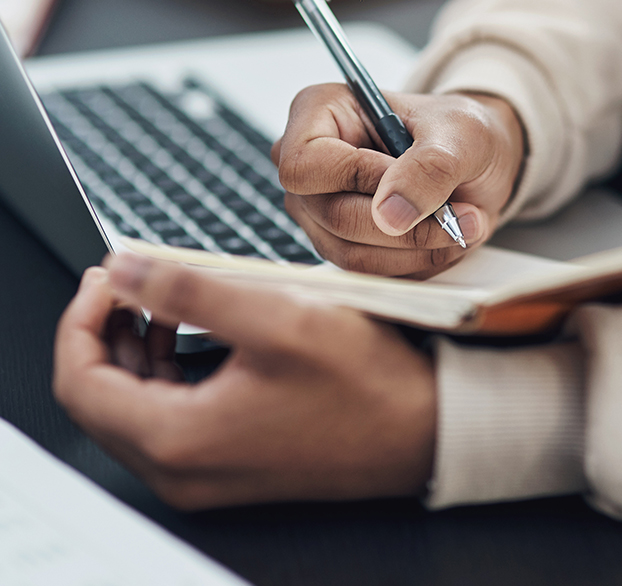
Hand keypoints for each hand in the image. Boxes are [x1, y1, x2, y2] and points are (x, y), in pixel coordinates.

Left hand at [53, 256, 435, 509]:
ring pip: (132, 407)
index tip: (105, 280)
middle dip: (102, 331)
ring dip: (132, 349)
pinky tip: (188, 335)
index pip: (80, 382)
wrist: (419, 428)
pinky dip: (163, 371)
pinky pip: (168, 417)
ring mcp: (204, 472)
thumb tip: (124, 271)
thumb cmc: (364, 383)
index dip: (80, 320)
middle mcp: (182, 470)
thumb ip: (188, 291)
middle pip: (100, 397)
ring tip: (153, 301)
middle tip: (123, 283)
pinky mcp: (227, 461)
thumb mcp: (276, 319)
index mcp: (181, 439)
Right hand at [273, 85, 523, 277]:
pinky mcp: (341, 245)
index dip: (359, 179)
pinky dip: (416, 261)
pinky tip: (444, 239)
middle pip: (334, 216)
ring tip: (462, 224)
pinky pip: (371, 272)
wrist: (478, 163)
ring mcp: (319, 211)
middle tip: (464, 215)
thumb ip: (429, 167)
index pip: (305, 165)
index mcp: (320, 114)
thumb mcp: (460, 135)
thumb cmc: (460, 134)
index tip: (416, 180)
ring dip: (417, 249)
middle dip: (407, 225)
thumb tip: (390, 215)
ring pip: (352, 253)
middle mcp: (310, 166)